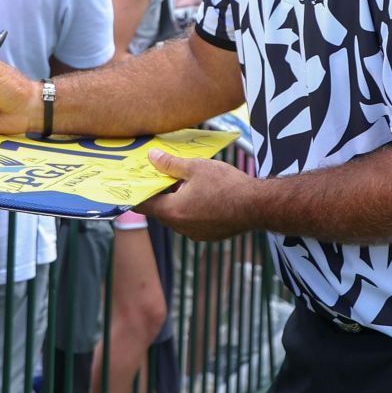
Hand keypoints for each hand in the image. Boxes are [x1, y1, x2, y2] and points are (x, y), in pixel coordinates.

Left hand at [133, 150, 255, 240]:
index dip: (137, 192)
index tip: (133, 183)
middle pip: (160, 210)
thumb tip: (152, 157)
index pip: (143, 204)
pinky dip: (191, 209)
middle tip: (159, 175)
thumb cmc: (227, 185)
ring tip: (183, 182)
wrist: (258, 206)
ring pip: (177, 216)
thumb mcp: (195, 167)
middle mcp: (180, 227)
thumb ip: (170, 163)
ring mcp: (195, 234)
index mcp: (172, 211)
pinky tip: (201, 195)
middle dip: (159, 193)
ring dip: (176, 201)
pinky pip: (192, 221)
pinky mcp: (209, 235)